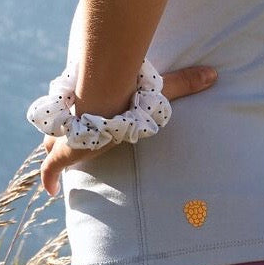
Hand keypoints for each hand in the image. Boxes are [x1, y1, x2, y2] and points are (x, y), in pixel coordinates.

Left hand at [40, 64, 218, 197]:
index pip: (85, 107)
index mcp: (96, 107)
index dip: (83, 111)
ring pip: (52, 143)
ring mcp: (65, 137)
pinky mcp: (60, 155)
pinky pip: (49, 171)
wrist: (102, 104)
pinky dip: (49, 180)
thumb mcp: (158, 92)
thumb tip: (214, 73)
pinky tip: (49, 191)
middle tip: (67, 135)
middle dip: (63, 129)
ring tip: (58, 156)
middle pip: (63, 124)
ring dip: (54, 148)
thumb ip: (184, 82)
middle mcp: (77, 120)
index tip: (85, 114)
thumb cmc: (126, 96)